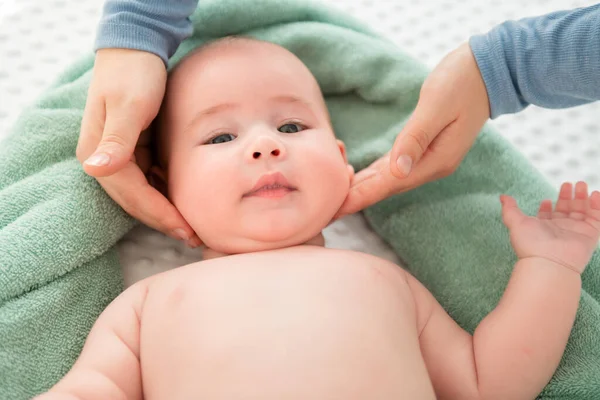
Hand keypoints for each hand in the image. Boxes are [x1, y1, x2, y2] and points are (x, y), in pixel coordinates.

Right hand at [76, 49, 200, 245]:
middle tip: (194, 237)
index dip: (159, 214)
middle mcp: (103, 159)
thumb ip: (117, 139)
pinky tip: (183, 202)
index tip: (185, 229)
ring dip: (165, 212)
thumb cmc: (134, 73)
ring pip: (143, 195)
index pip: (132, 194)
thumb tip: (96, 170)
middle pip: (136, 201)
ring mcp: (116, 156)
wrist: (136, 49)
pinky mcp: (131, 151)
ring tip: (193, 227)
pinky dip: (164, 194)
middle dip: (164, 220)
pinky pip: (148, 181)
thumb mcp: (129, 104)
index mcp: (98, 152)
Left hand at [336, 43, 489, 217]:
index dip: (361, 196)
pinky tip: (356, 178)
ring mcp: (427, 158)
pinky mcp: (422, 147)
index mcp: (434, 160)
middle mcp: (430, 165)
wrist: (487, 71)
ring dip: (361, 188)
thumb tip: (397, 172)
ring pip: (387, 179)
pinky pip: (391, 166)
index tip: (337, 208)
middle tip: (326, 211)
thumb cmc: (462, 83)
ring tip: (334, 197)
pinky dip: (372, 173)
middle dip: (355, 198)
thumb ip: (415, 139)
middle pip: (385, 187)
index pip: (389, 184)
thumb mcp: (436, 107)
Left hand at [501, 182, 599, 273]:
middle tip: (568, 184)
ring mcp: (576, 232)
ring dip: (582, 197)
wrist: (549, 262)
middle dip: (567, 197)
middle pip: (566, 210)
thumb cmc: (530, 243)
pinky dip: (598, 205)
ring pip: (582, 212)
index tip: (545, 199)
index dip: (547, 207)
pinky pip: (597, 218)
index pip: (547, 216)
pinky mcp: (590, 235)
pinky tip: (595, 194)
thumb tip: (503, 197)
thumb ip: (510, 209)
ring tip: (581, 184)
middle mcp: (560, 230)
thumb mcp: (515, 222)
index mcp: (543, 228)